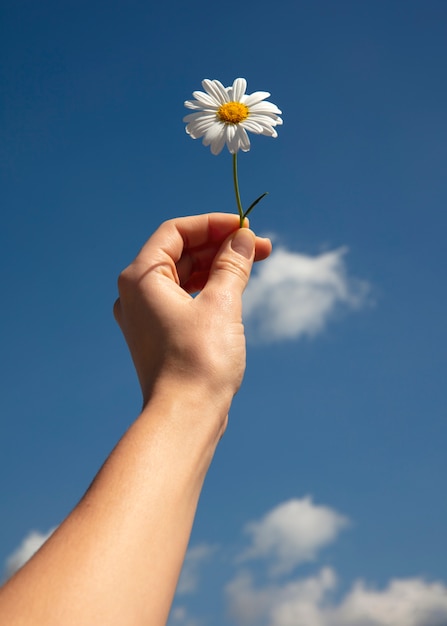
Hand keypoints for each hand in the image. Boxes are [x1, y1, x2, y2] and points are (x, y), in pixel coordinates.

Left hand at [113, 213, 270, 412]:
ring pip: (185, 277)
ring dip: (218, 267)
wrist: (185, 416)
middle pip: (181, 253)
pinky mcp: (160, 335)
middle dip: (221, 246)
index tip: (246, 227)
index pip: (176, 232)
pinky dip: (209, 289)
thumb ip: (232, 264)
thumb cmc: (200, 359)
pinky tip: (235, 289)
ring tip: (253, 264)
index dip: (213, 224)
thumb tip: (244, 239)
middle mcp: (136, 294)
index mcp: (141, 278)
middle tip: (261, 248)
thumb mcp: (222, 303)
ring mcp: (146, 316)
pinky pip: (185, 299)